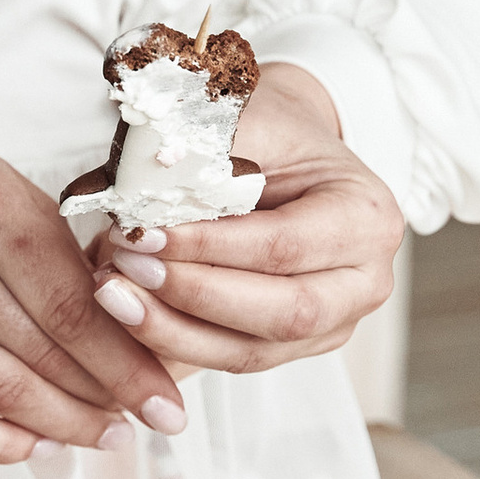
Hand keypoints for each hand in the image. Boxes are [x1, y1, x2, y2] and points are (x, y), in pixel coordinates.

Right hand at [0, 135, 187, 464]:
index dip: (126, 360)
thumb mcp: (10, 196)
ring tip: (102, 438)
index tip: (166, 401)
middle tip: (143, 425)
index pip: (71, 300)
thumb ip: (65, 258)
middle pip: (40, 349)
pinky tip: (35, 447)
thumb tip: (139, 341)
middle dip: (104, 397)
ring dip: (60, 425)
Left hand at [94, 63, 403, 373]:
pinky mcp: (295, 346)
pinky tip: (129, 315)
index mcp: (367, 219)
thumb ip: (202, 155)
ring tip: (113, 295)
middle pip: (281, 313)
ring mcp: (334, 323)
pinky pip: (232, 358)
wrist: (290, 149)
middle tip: (124, 270)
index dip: (209, 248)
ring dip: (173, 330)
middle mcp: (364, 282)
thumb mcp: (247, 120)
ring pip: (252, 351)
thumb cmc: (271, 130)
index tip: (141, 233)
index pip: (282, 247)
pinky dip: (176, 342)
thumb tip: (134, 190)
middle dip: (192, 296)